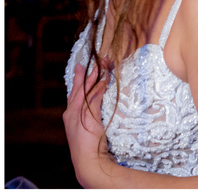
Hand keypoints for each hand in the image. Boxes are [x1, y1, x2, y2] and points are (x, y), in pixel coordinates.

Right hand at [63, 63, 115, 187]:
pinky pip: (93, 99)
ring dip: (96, 77)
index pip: (75, 91)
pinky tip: (105, 80)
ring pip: (86, 91)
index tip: (82, 65)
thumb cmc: (91, 144)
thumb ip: (94, 108)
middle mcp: (72, 112)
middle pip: (80, 88)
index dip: (79, 78)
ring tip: (104, 64)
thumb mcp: (92, 123)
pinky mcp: (86, 118)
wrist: (87, 160)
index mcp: (71, 113)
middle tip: (98, 59)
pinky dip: (98, 88)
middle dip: (89, 73)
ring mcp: (77, 115)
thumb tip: (102, 94)